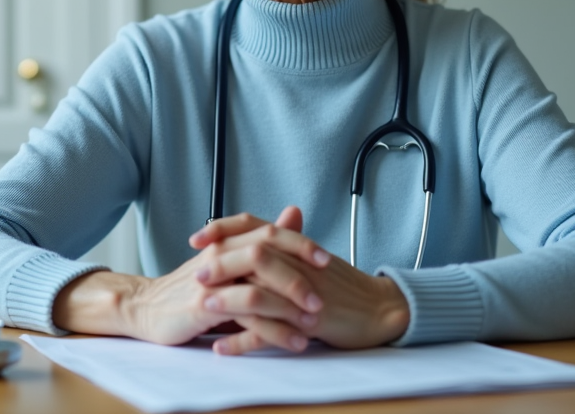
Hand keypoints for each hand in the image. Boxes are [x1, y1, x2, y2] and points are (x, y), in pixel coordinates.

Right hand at [51, 214, 327, 350]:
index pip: (268, 232)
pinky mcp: (204, 307)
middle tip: (323, 294)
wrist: (148, 309)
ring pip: (257, 287)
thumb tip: (294, 214)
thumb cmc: (192, 287)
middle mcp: (221, 256)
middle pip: (265, 253)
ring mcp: (212, 281)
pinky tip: (292, 341)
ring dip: (289, 305)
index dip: (299, 243)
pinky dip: (273, 331)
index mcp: (228, 242)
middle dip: (299, 273)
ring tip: (313, 321)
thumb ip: (262, 241)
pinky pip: (246, 318)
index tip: (327, 257)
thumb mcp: (229, 261)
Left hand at [190, 206, 410, 353]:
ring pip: (260, 293)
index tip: (197, 238)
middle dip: (221, 265)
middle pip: (254, 256)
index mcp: (295, 247)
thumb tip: (248, 240)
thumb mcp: (310, 260)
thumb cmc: (341, 286)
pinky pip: (272, 333)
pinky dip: (243, 342)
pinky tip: (222, 348)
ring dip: (228, 302)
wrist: (378, 309)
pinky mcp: (310, 321)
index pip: (255, 225)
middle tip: (196, 273)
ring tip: (201, 309)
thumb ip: (281, 248)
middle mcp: (298, 264)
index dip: (224, 229)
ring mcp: (304, 293)